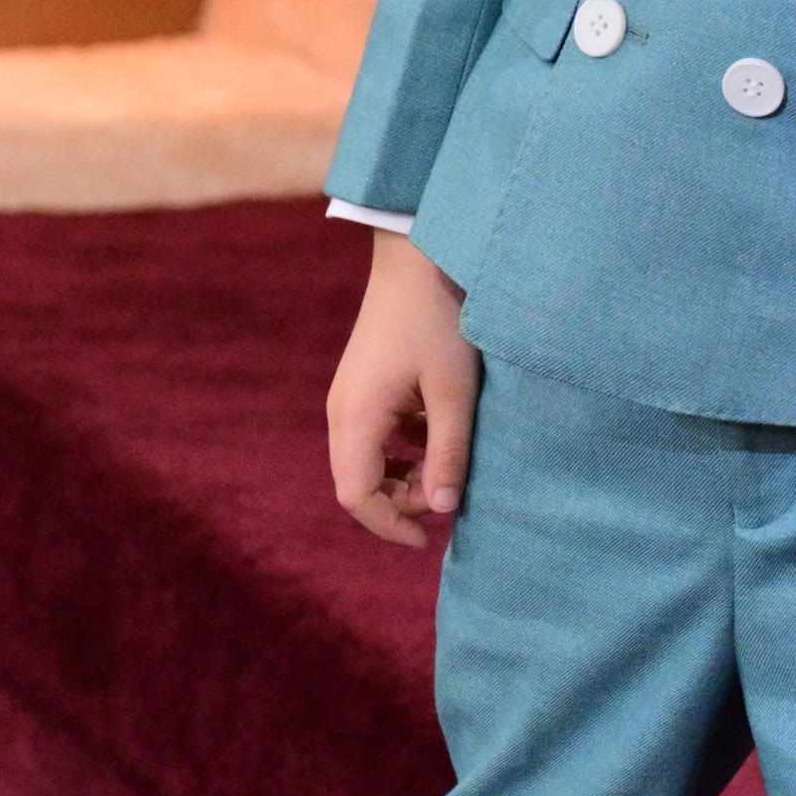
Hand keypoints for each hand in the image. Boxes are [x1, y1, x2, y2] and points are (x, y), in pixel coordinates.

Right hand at [327, 231, 477, 548]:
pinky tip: (437, 434)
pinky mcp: (365, 384)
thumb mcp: (453, 391)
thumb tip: (443, 511)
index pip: (356, 497)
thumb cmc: (439, 319)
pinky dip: (402, 449)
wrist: (419, 256)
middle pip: (356, 483)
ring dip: (401, 476)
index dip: (389, 525)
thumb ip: (448, 453)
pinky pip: (374, 435)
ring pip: (365, 461)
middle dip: (397, 502)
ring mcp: (350, 397)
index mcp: (356, 418)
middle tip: (444, 495)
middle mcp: (342, 412)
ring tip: (443, 468)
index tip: (428, 539)